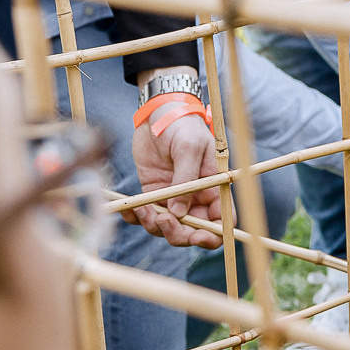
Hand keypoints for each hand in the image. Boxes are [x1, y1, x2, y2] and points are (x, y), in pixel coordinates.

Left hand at [129, 109, 224, 248]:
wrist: (158, 114)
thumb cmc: (182, 126)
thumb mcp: (189, 147)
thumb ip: (186, 179)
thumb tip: (178, 212)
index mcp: (213, 189)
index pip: (221, 221)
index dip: (212, 235)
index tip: (197, 235)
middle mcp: (195, 199)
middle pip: (192, 232)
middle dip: (178, 233)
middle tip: (164, 220)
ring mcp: (173, 199)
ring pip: (167, 228)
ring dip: (154, 225)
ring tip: (142, 207)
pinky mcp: (152, 194)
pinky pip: (145, 216)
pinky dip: (135, 218)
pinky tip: (128, 209)